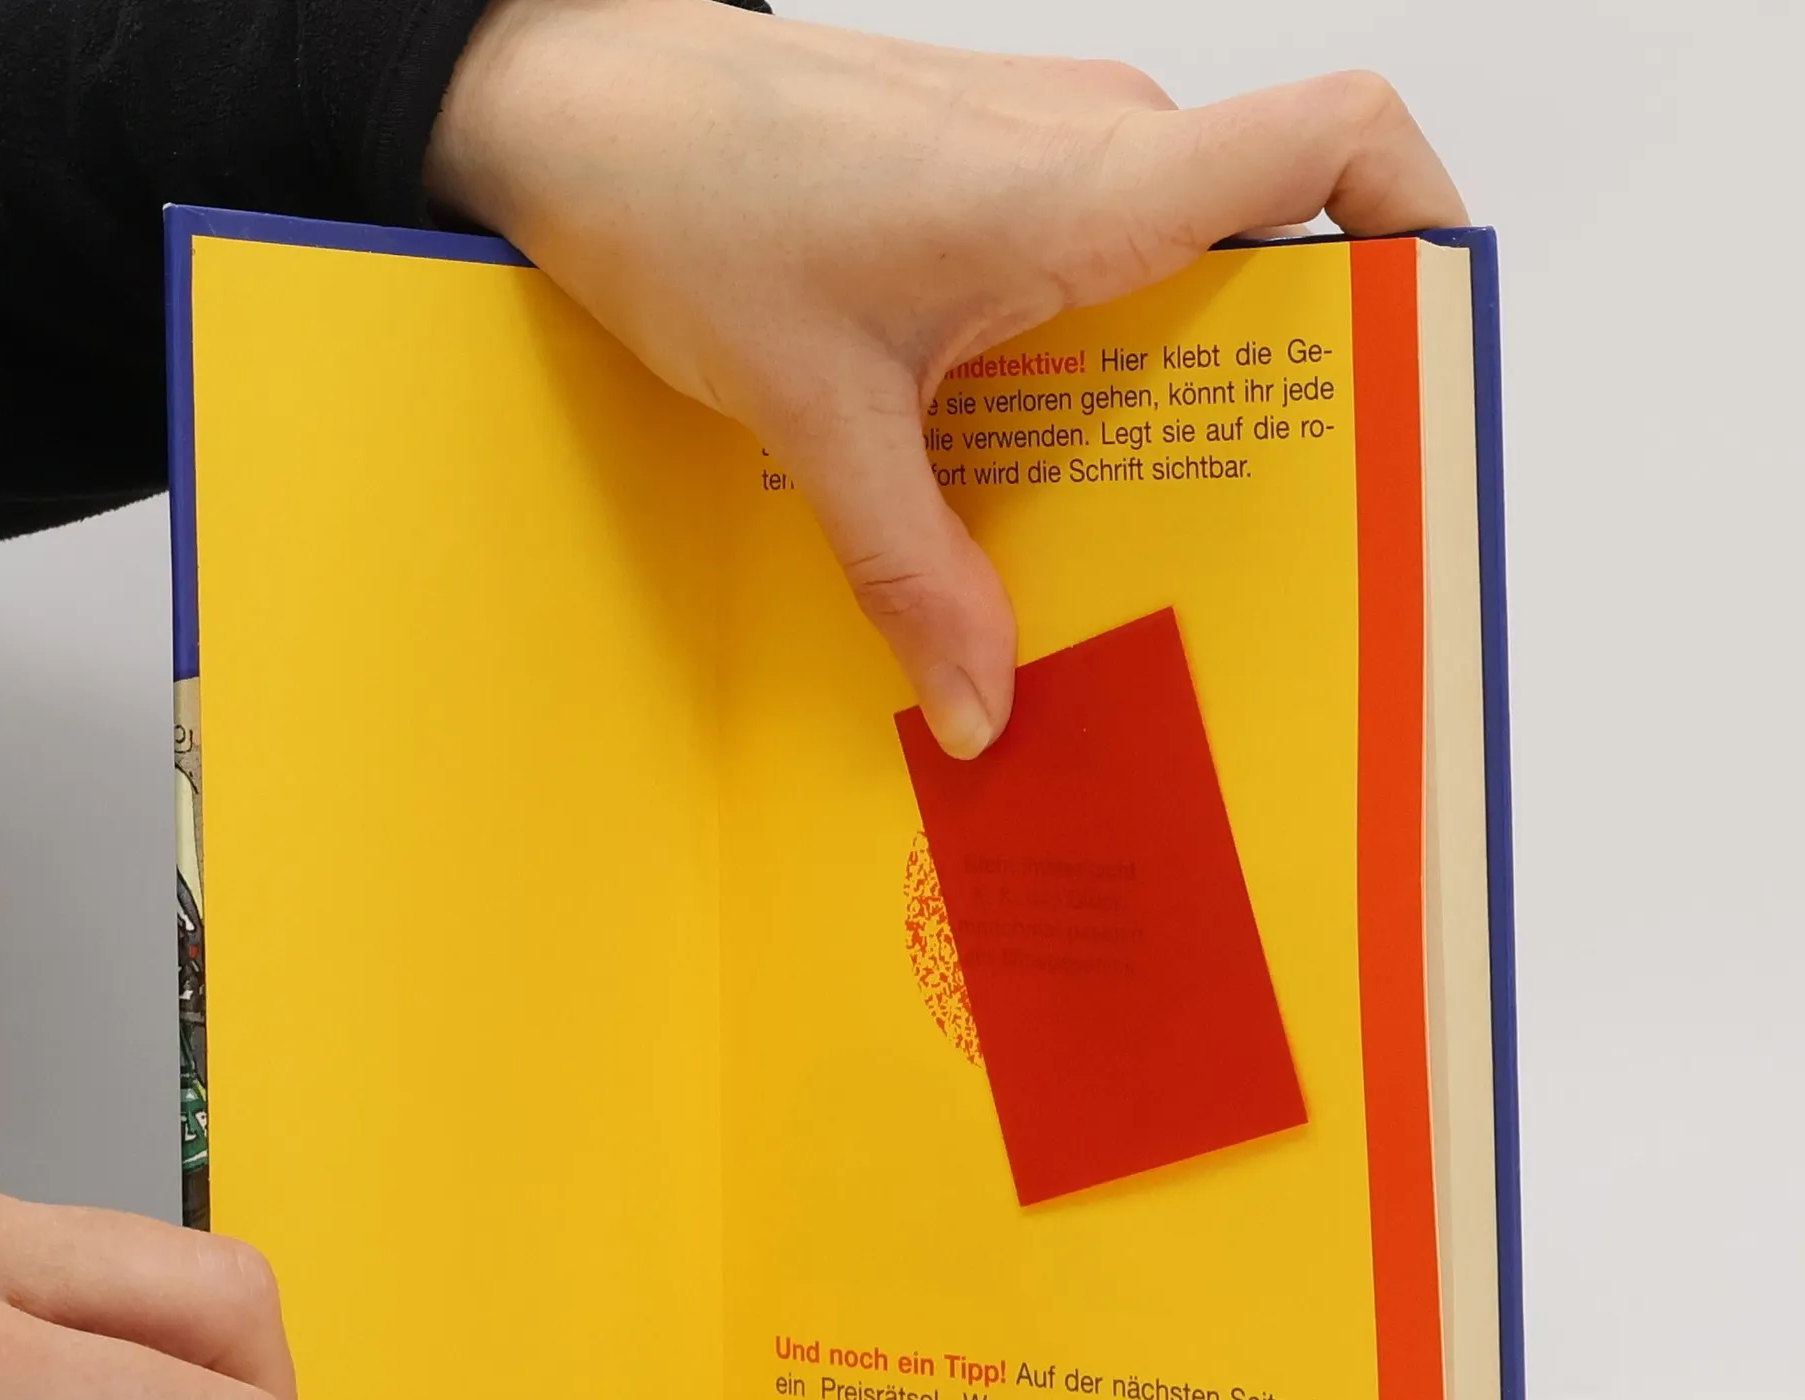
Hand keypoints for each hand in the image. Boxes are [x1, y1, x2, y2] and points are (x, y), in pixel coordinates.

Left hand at [425, 0, 1464, 755]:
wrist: (566, 98)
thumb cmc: (685, 196)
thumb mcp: (813, 418)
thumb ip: (915, 572)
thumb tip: (982, 704)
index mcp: (1083, 183)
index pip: (1332, 139)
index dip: (1420, 218)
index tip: (1430, 340)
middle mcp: (1086, 144)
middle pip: (1265, 246)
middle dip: (1283, 382)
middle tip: (1261, 521)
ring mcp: (1034, 149)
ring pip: (1168, 263)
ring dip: (1169, 385)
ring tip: (1129, 518)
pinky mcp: (978, 173)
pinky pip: (1085, 262)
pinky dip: (1088, 358)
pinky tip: (1025, 454)